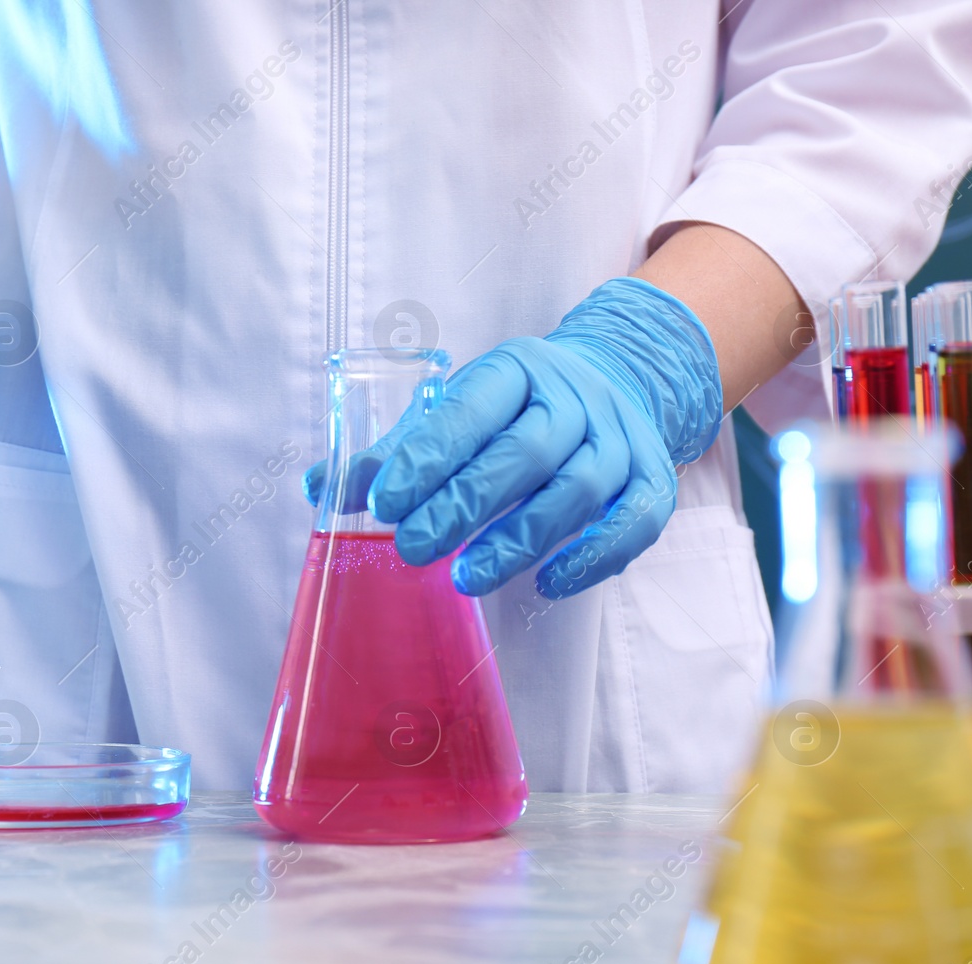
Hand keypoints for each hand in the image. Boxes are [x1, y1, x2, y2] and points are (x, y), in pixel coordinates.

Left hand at [365, 278, 721, 598]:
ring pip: (577, 491)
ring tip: (466, 578)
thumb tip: (320, 491)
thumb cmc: (513, 410)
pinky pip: (634, 522)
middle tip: (412, 547)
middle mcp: (575, 399)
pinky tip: (547, 584)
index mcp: (517, 370)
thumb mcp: (453, 413)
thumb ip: (392, 453)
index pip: (472, 410)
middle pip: (523, 453)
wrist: (614, 383)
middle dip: (463, 505)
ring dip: (519, 540)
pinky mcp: (651, 480)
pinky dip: (592, 556)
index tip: (383, 500)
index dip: (427, 456)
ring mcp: (619, 439)